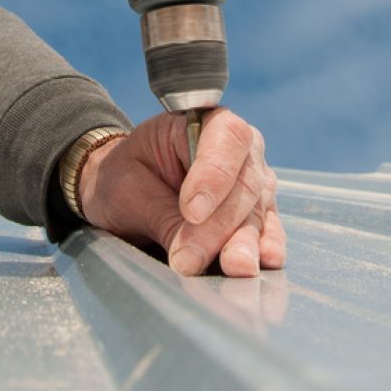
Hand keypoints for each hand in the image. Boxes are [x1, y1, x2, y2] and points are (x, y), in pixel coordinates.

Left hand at [77, 109, 285, 277]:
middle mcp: (239, 147)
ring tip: (233, 269)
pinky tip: (265, 262)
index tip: (191, 212)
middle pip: (244, 182)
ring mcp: (253, 179)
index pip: (226, 138)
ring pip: (257, 210)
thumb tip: (190, 257)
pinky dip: (264, 247)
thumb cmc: (125, 178)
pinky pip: (268, 229)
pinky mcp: (259, 212)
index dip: (214, 175)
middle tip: (191, 260)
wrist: (122, 192)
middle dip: (219, 226)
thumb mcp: (131, 192)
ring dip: (244, 242)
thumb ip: (165, 218)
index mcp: (204, 121)